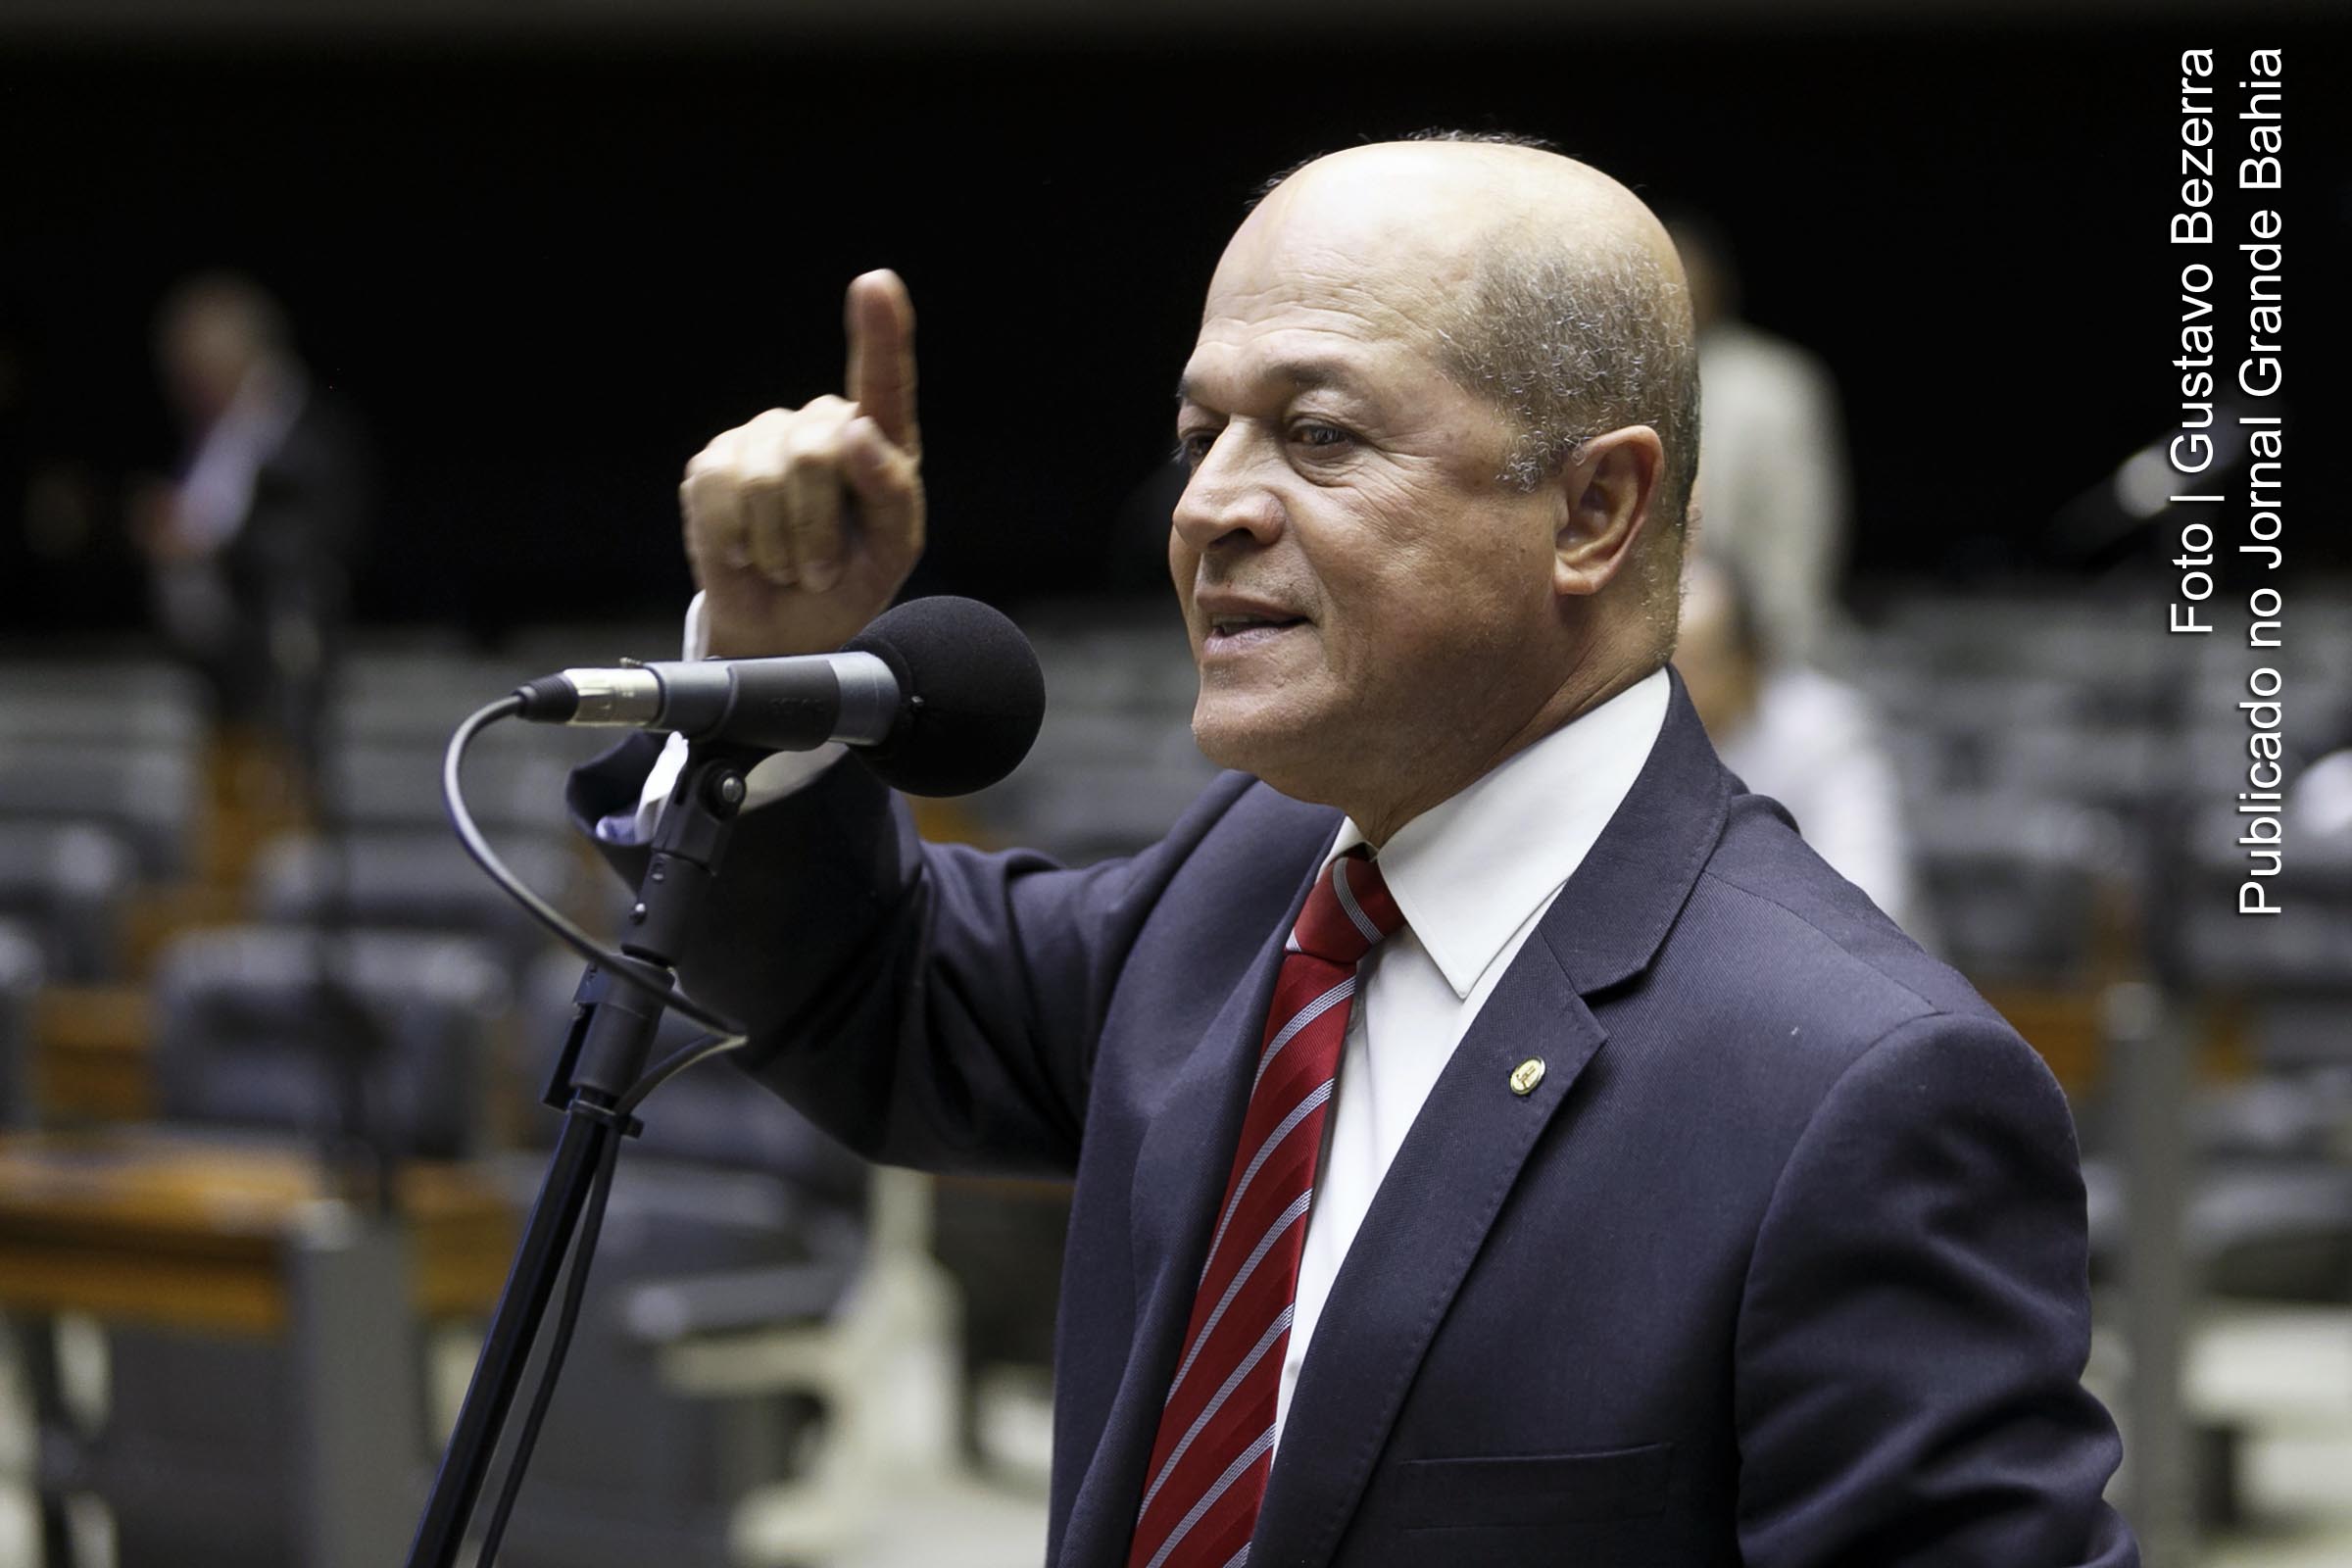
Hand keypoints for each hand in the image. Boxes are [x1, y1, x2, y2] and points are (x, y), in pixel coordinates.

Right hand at [680, 270, 923, 656]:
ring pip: (763, 479)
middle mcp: (817, 423)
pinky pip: (716, 492)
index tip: (876, 284)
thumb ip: (891, 492)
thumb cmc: (849, 580)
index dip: (880, 331)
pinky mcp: (711, 464)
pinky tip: (747, 555)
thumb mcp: (891, 549)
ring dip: (780, 545)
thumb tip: (858, 432)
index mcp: (877, 438)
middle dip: (817, 528)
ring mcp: (759, 437)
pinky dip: (733, 540)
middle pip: (815, 452)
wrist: (785, 626)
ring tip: (789, 566)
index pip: (883, 378)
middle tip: (820, 569)